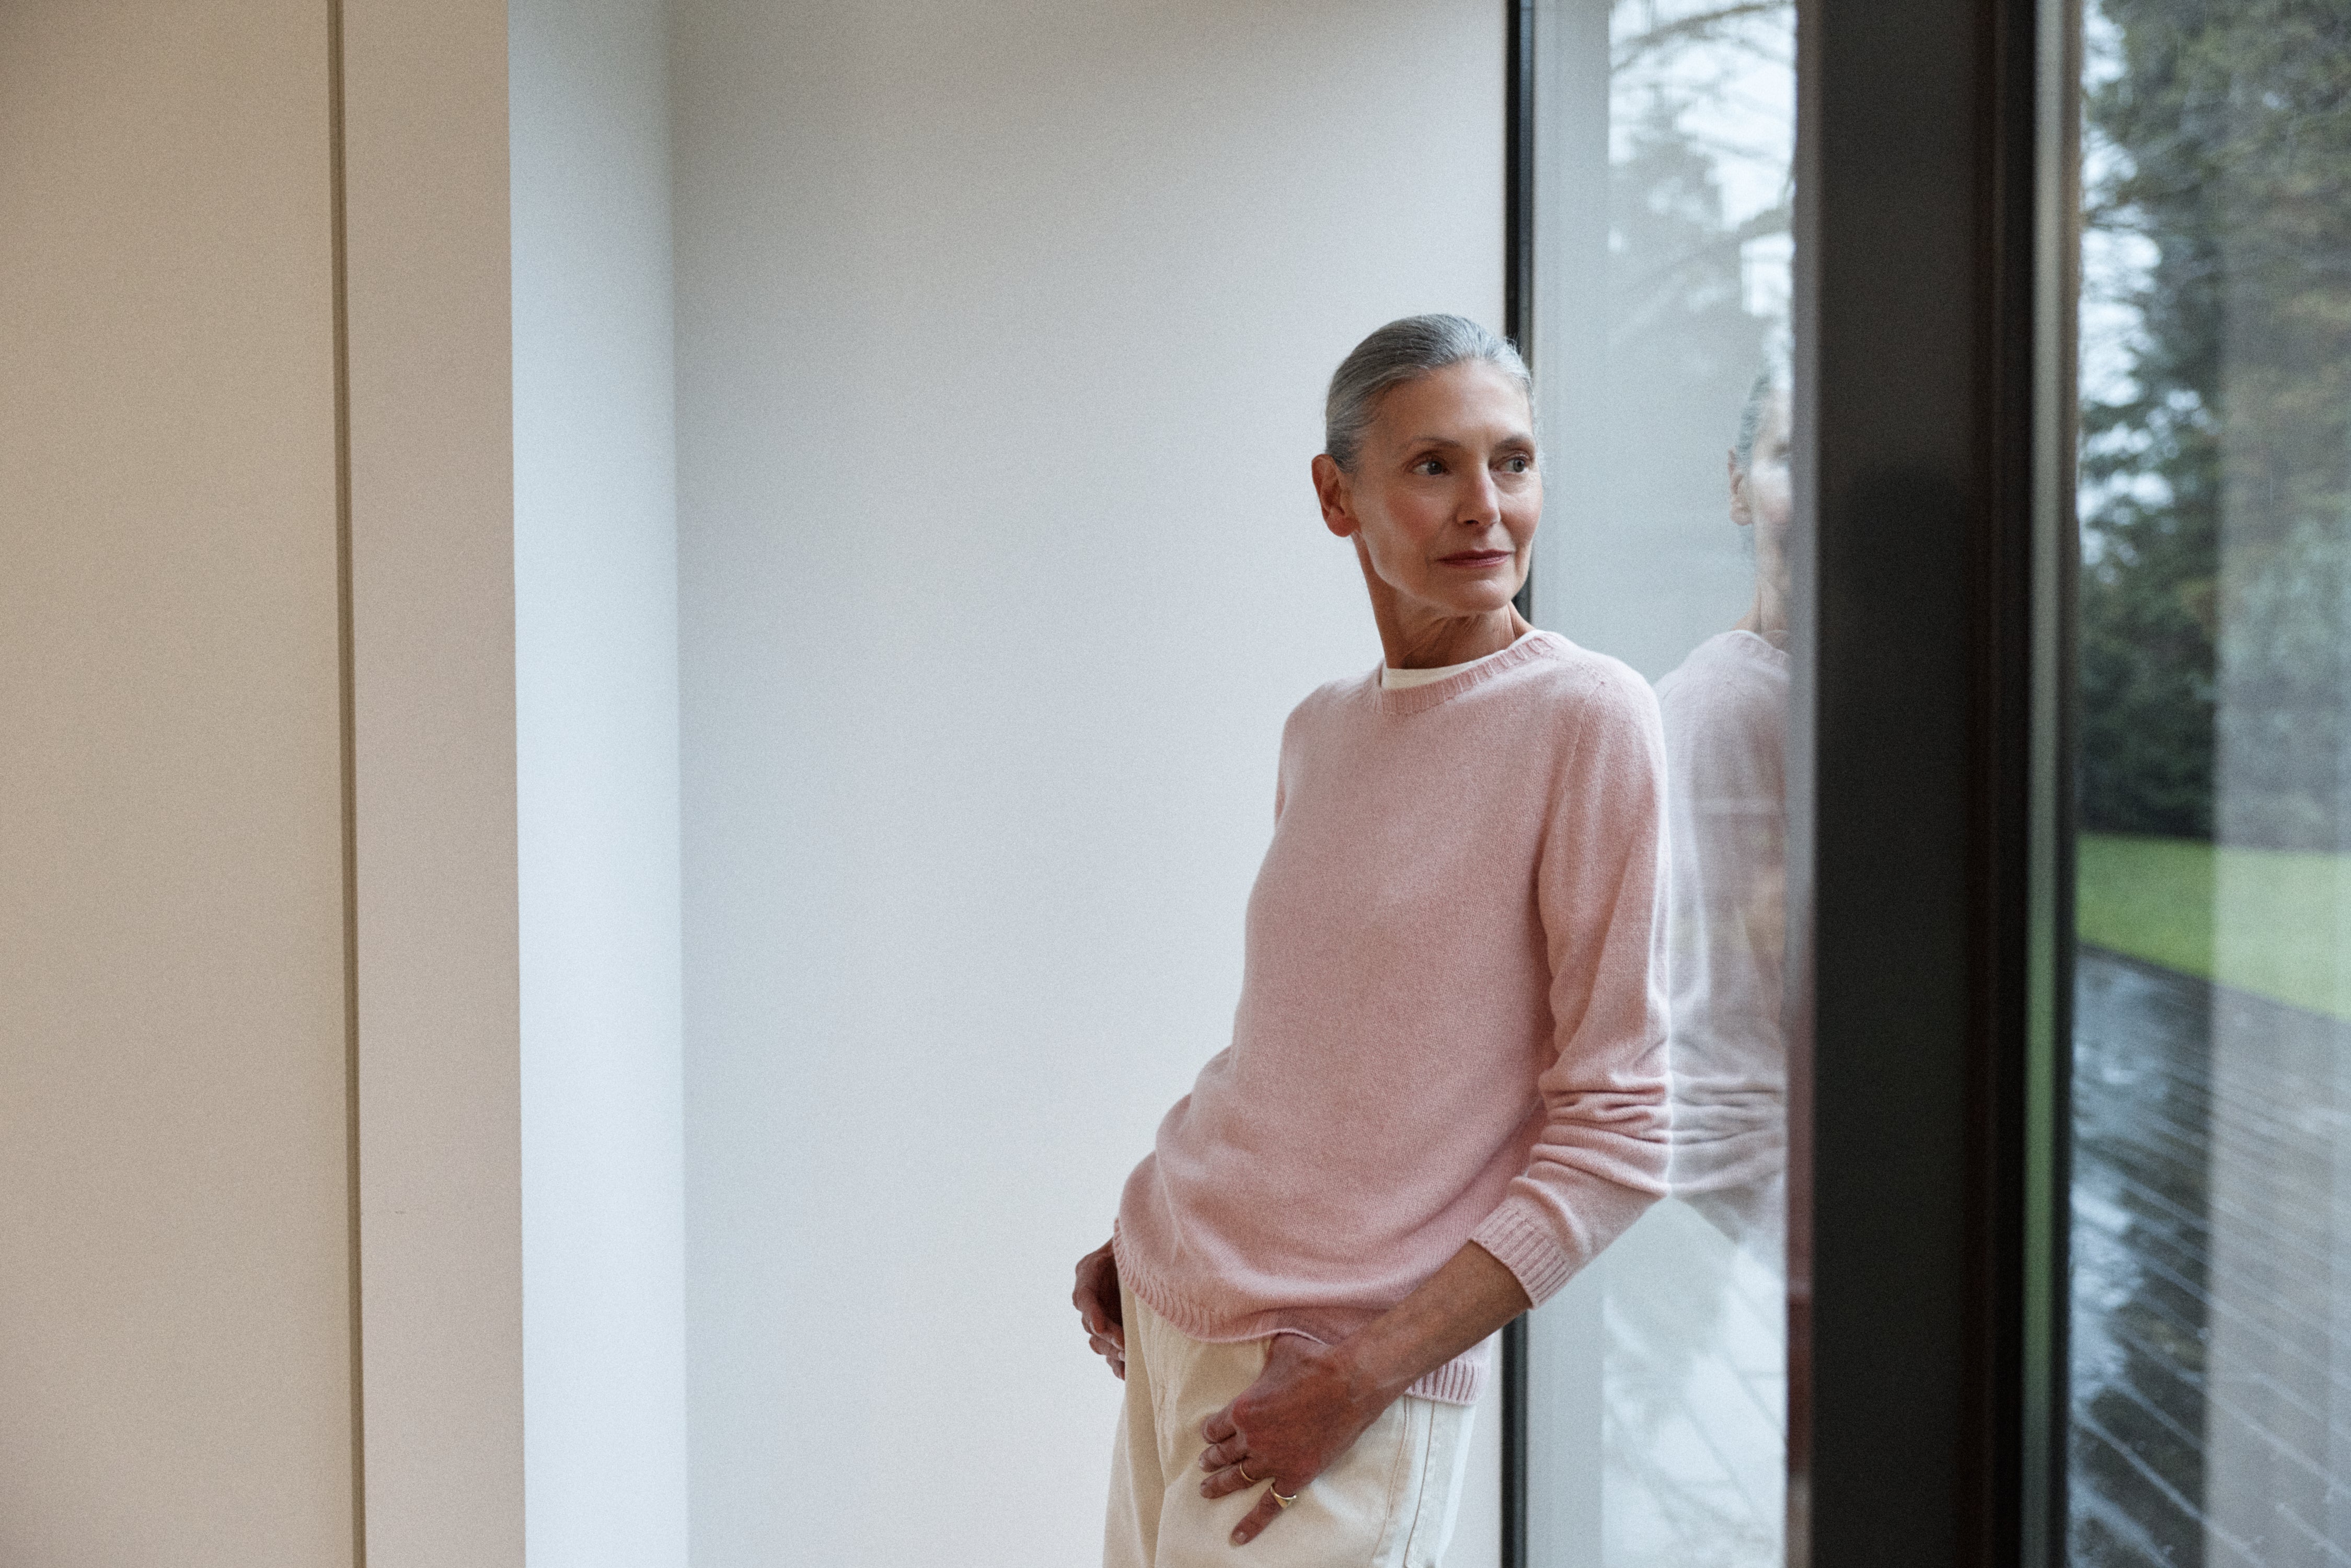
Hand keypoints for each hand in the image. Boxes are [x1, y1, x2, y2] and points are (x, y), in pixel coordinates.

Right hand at [1071, 1238, 1125, 1378]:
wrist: (1146, 1250)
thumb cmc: (1138, 1239)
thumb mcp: (1129, 1240)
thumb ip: (1128, 1246)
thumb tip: (1134, 1235)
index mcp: (1089, 1271)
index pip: (1084, 1296)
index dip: (1091, 1312)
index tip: (1099, 1326)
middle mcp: (1091, 1296)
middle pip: (1091, 1324)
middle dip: (1108, 1337)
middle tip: (1125, 1345)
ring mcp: (1101, 1315)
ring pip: (1098, 1342)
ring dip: (1112, 1351)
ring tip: (1128, 1357)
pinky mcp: (1113, 1331)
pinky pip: (1110, 1352)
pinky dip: (1117, 1364)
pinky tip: (1126, 1373)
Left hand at [1195, 1335, 1386, 1546]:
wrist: (1350, 1383)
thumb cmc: (1315, 1361)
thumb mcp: (1279, 1350)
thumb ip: (1265, 1357)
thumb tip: (1267, 1344)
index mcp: (1242, 1409)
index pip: (1215, 1426)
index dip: (1210, 1431)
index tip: (1209, 1434)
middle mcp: (1252, 1438)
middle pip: (1222, 1454)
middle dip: (1210, 1460)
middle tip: (1203, 1465)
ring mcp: (1273, 1460)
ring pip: (1238, 1478)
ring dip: (1219, 1486)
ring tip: (1206, 1492)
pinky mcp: (1295, 1476)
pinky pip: (1269, 1506)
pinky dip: (1252, 1523)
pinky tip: (1237, 1536)